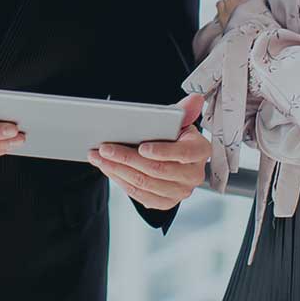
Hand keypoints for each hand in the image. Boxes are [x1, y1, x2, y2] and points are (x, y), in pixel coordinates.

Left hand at [87, 94, 207, 209]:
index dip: (162, 151)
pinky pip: (140, 195)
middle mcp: (194, 175)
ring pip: (145, 184)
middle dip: (127, 158)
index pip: (183, 153)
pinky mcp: (165, 202)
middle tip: (105, 148)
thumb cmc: (176, 134)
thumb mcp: (181, 120)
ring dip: (118, 170)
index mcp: (201, 151)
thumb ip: (185, 110)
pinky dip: (121, 181)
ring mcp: (180, 192)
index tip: (141, 147)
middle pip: (157, 170)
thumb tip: (195, 98)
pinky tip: (107, 168)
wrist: (176, 156)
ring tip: (98, 157)